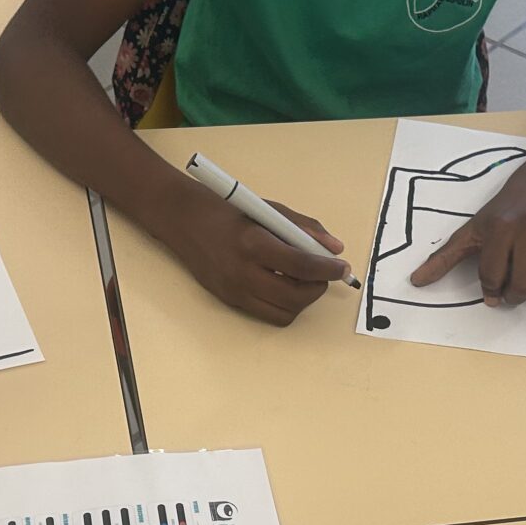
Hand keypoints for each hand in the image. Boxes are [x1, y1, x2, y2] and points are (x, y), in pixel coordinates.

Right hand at [168, 189, 349, 326]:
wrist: (182, 220)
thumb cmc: (228, 210)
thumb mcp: (268, 210)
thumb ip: (303, 228)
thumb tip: (334, 249)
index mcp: (253, 243)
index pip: (301, 265)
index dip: (328, 269)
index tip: (342, 267)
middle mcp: (242, 273)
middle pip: (295, 297)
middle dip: (318, 288)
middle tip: (324, 274)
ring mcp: (234, 291)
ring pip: (284, 313)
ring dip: (303, 300)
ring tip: (305, 281)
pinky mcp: (230, 301)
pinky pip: (268, 314)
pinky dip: (284, 305)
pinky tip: (284, 285)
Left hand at [409, 163, 525, 307]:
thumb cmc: (502, 212)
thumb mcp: (471, 231)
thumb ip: (444, 259)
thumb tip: (416, 282)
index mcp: (500, 227)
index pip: (493, 276)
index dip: (491, 290)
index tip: (493, 292)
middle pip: (524, 283)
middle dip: (516, 296)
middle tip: (513, 293)